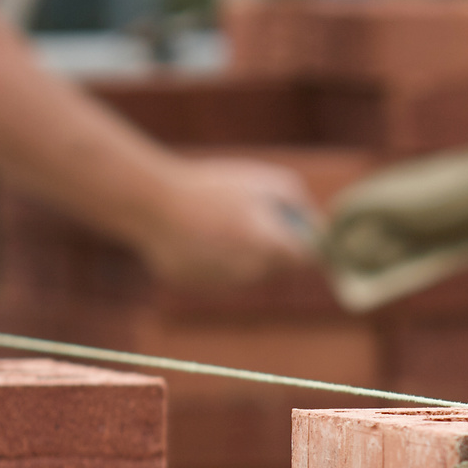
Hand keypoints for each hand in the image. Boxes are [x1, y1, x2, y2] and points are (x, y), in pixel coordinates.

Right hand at [136, 158, 319, 286]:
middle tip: (247, 217)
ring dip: (242, 253)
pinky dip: (214, 260)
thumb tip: (314, 223)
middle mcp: (252, 273)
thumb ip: (297, 202)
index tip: (296, 230)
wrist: (153, 204)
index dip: (305, 242)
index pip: (307, 258)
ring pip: (247, 272)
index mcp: (271, 247)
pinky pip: (218, 275)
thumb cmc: (211, 188)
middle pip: (276, 266)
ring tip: (217, 223)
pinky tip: (197, 236)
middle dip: (270, 246)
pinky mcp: (199, 287)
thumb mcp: (263, 180)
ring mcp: (224, 283)